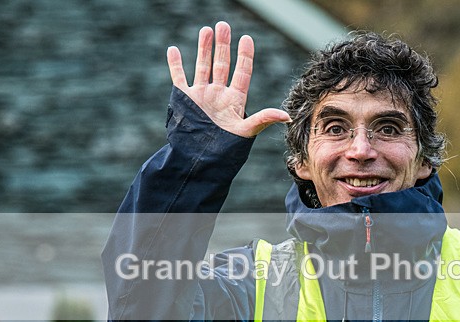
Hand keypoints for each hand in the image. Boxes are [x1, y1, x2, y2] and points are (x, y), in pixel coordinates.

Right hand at [166, 22, 290, 136]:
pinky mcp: (185, 99)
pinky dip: (175, 64)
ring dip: (204, 48)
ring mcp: (201, 95)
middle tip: (223, 25)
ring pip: (203, 66)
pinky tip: (173, 50)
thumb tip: (286, 116)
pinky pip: (179, 78)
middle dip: (223, 45)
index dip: (245, 56)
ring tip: (206, 30)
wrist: (201, 159)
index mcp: (235, 100)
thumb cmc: (227, 148)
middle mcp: (219, 94)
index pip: (242, 72)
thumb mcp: (246, 131)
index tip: (246, 38)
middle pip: (222, 64)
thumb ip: (263, 119)